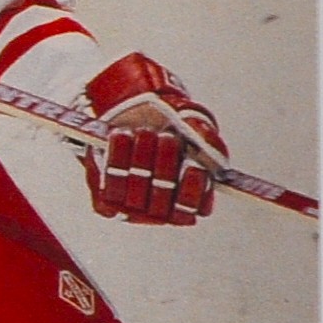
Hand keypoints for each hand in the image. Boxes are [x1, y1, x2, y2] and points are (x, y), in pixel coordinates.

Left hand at [81, 51, 227, 223]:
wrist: (132, 113)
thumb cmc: (169, 124)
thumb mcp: (193, 122)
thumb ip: (207, 137)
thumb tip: (213, 152)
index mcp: (189, 198)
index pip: (194, 207)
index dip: (193, 190)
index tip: (194, 166)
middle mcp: (162, 210)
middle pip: (163, 201)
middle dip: (166, 166)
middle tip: (167, 138)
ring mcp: (134, 208)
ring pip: (137, 195)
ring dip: (141, 160)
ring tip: (144, 133)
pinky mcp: (108, 200)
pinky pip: (110, 189)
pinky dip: (117, 159)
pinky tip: (121, 137)